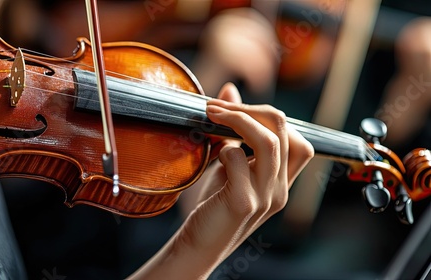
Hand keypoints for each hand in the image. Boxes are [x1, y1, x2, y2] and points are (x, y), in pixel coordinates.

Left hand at [128, 83, 313, 278]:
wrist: (198, 245)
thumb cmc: (213, 205)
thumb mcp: (228, 164)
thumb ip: (234, 131)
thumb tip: (230, 90)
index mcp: (281, 182)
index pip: (301, 141)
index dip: (271, 117)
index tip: (238, 109)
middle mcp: (280, 190)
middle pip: (288, 133)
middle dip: (254, 110)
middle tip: (220, 106)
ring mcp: (265, 198)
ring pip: (270, 142)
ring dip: (238, 120)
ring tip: (213, 115)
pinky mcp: (244, 203)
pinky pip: (239, 160)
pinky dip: (224, 150)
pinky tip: (213, 158)